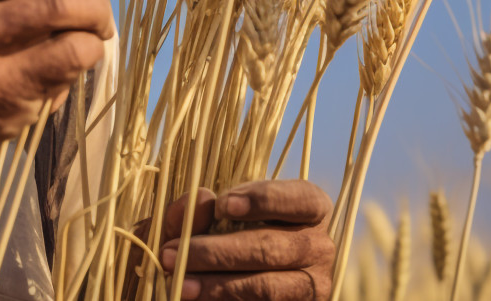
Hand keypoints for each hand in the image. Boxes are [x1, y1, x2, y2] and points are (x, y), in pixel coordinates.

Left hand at [154, 180, 333, 299]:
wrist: (235, 276)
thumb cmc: (225, 232)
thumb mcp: (210, 215)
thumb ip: (196, 209)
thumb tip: (198, 199)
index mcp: (309, 207)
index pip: (300, 198)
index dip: (263, 200)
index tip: (222, 205)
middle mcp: (319, 246)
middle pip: (271, 248)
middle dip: (217, 251)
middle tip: (171, 253)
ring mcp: (314, 285)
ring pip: (266, 287)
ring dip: (218, 285)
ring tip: (181, 284)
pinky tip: (198, 299)